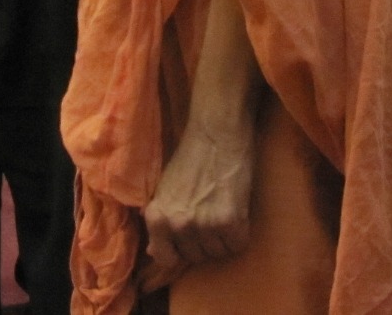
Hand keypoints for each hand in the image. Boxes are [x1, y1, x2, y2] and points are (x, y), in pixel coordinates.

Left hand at [140, 115, 255, 290]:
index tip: (188, 236)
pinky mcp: (230, 222)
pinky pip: (236, 244)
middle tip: (209, 215)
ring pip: (217, 252)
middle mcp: (178, 225)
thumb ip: (160, 221)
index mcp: (156, 218)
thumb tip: (152, 252)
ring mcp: (204, 225)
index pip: (166, 258)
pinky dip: (239, 233)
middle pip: (196, 256)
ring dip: (222, 238)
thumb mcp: (165, 190)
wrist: (216, 133)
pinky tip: (236, 212)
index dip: (179, 249)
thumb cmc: (190, 157)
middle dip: (203, 241)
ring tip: (222, 210)